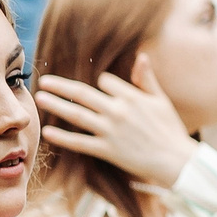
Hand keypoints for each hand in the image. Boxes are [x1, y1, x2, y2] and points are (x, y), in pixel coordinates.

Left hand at [35, 56, 197, 189]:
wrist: (176, 160)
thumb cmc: (170, 130)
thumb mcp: (161, 100)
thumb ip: (147, 79)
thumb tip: (141, 56)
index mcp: (132, 96)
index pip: (105, 81)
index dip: (99, 83)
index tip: (96, 88)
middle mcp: (118, 111)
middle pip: (83, 94)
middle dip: (61, 86)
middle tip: (44, 81)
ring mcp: (111, 131)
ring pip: (77, 115)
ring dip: (56, 105)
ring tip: (40, 98)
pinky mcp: (107, 150)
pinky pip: (80, 142)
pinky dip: (63, 137)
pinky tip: (48, 131)